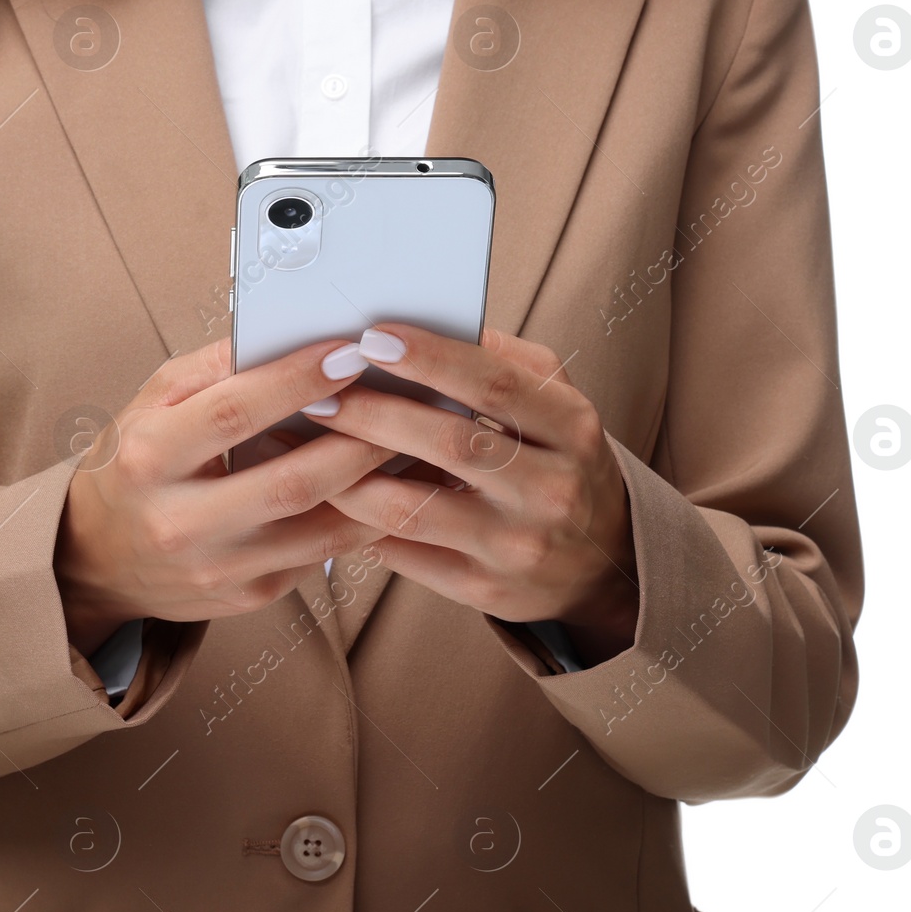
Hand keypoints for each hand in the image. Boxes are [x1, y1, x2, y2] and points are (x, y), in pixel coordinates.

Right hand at [54, 335, 391, 655]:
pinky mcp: (246, 597)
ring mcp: (217, 568)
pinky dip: (361, 520)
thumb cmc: (134, 460)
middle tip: (404, 403)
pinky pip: (320, 557)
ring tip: (411, 445)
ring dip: (375, 486)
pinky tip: (388, 488)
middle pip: (290, 482)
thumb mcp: (152, 402)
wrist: (96, 557)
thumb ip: (213, 367)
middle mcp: (180, 521)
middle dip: (358, 440)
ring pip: (319, 530)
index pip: (235, 412)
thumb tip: (282, 333)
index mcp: (150, 457)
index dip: (299, 381)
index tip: (349, 352)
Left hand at [305, 322, 640, 664]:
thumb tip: (428, 321)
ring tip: (307, 446)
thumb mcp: (553, 402)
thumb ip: (499, 360)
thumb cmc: (558, 459)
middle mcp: (552, 489)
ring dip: (348, 475)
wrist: (603, 560)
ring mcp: (519, 545)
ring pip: (413, 507)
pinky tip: (326, 497)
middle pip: (448, 444)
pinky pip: (405, 554)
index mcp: (571, 426)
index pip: (494, 384)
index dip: (429, 359)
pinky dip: (358, 524)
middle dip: (372, 414)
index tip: (372, 337)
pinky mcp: (487, 590)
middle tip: (318, 394)